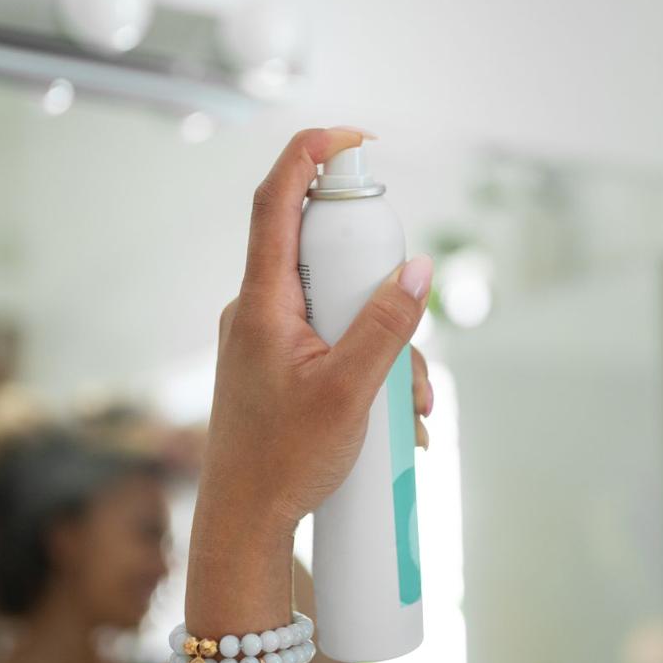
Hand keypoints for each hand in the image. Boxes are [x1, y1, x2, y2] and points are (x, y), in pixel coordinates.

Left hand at [198, 127, 433, 540]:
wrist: (244, 523)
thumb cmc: (284, 463)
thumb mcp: (351, 393)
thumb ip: (386, 326)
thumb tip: (418, 270)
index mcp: (262, 302)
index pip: (276, 200)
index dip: (312, 154)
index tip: (356, 139)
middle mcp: (257, 309)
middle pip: (323, 254)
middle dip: (381, 291)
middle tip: (409, 346)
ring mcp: (266, 336)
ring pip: (336, 305)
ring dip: (385, 345)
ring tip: (410, 408)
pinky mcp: (277, 362)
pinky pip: (330, 338)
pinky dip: (367, 364)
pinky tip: (394, 417)